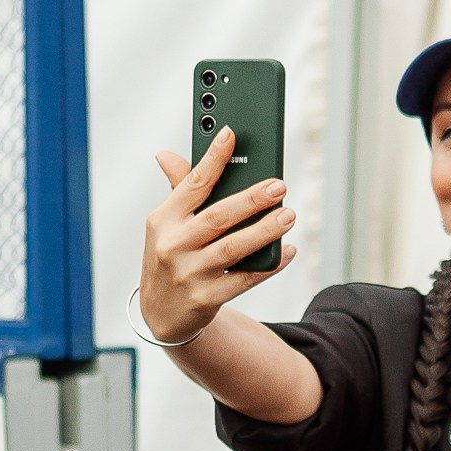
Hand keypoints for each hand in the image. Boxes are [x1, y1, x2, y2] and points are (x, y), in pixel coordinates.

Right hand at [139, 127, 294, 343]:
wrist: (161, 315)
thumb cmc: (169, 259)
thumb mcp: (165, 226)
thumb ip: (178, 191)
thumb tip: (166, 154)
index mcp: (163, 220)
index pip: (191, 184)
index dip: (212, 159)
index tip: (231, 134)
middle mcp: (173, 246)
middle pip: (218, 216)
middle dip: (251, 200)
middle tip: (279, 186)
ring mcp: (189, 274)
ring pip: (233, 248)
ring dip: (265, 231)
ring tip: (288, 215)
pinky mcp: (206, 299)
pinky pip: (244, 280)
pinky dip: (268, 265)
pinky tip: (287, 251)